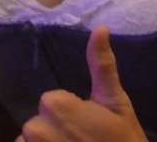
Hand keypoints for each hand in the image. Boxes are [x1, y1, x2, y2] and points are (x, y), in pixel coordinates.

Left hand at [19, 26, 146, 141]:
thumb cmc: (123, 140)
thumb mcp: (116, 103)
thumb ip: (102, 65)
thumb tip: (100, 27)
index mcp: (54, 105)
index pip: (53, 102)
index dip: (73, 114)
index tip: (91, 127)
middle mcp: (35, 127)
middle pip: (41, 122)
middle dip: (59, 131)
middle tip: (84, 141)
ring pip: (33, 141)